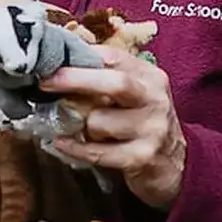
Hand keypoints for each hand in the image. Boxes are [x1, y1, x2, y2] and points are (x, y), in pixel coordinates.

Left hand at [48, 47, 187, 211]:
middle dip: (76, 80)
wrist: (175, 164)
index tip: (53, 60)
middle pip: (116, 83)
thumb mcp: (136, 94)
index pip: (115, 57)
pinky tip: (62, 143)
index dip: (81, 57)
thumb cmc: (143, 123)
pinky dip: (74, 148)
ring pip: (99, 121)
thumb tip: (65, 59)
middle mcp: (155, 100)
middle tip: (46, 82)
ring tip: (79, 128)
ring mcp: (151, 130)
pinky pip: (97, 152)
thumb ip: (108, 76)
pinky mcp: (142, 158)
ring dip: (80, 125)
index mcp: (151, 77)